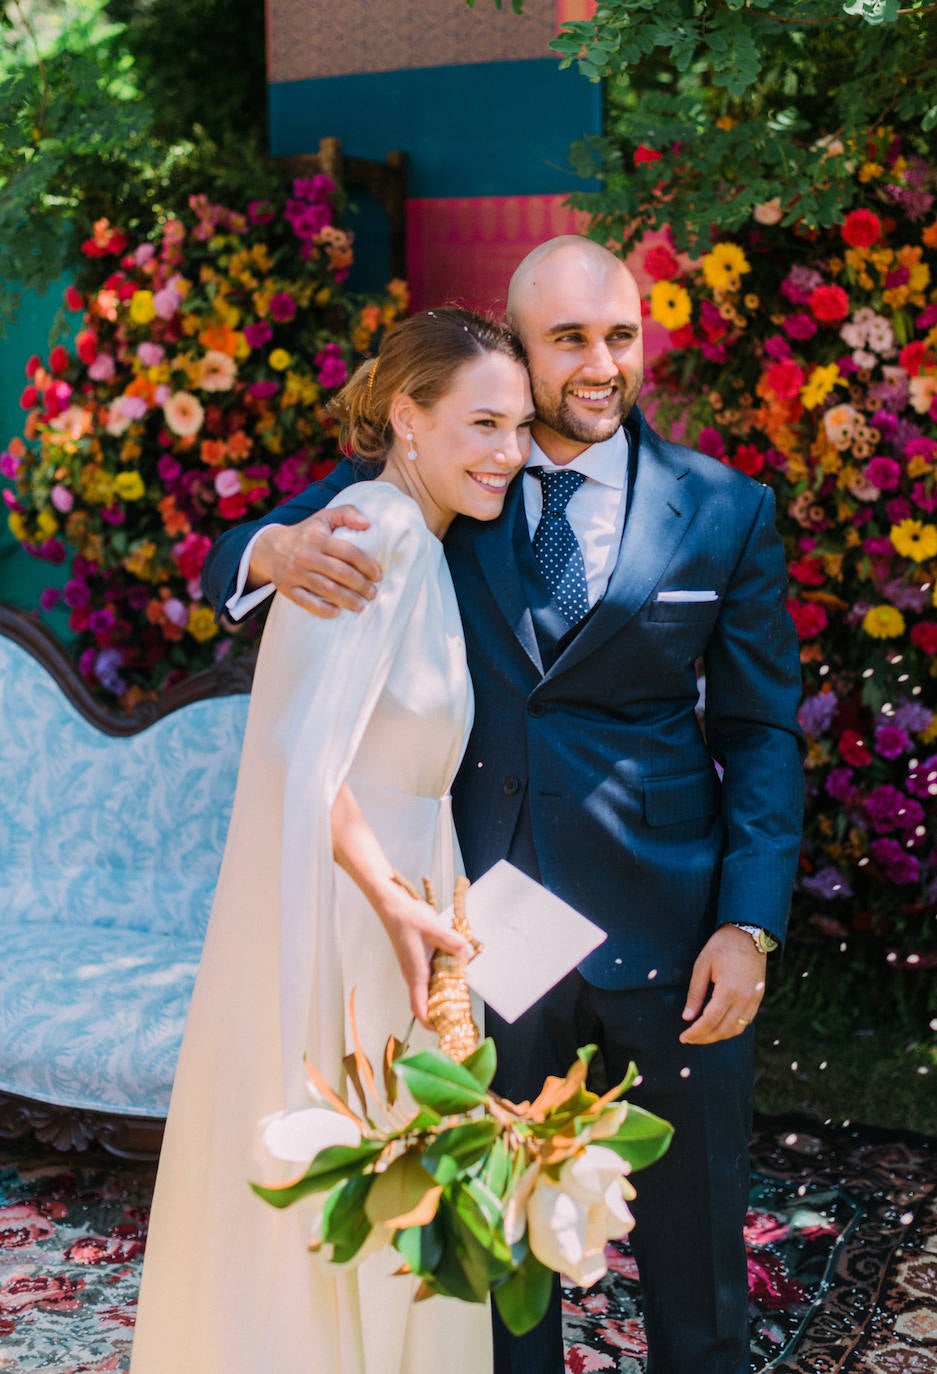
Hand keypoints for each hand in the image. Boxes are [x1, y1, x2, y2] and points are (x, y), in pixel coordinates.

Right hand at [250, 506, 381, 615]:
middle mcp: (306, 555)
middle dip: (361, 585)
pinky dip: (323, 610)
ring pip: (326, 589)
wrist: (269, 548)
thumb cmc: (305, 533)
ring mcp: (295, 573)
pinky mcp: (287, 588)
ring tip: (361, 605)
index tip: (378, 576)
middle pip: (340, 573)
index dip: (367, 565)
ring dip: (347, 600)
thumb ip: (347, 513)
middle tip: (372, 593)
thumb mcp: (323, 517)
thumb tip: (367, 524)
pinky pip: (306, 602)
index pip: (349, 552)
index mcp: (318, 538)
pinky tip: (337, 613)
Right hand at [374, 884, 473, 1028]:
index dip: (430, 1023)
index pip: (420, 1008)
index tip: (445, 1029)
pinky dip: (444, 978)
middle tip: (462, 1014)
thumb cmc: (407, 919)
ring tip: (463, 994)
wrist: (393, 905)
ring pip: (430, 988)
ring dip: (444, 993)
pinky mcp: (418, 959)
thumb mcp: (433, 929)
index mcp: (416, 974)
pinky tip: (457, 968)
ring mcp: (415, 967)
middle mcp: (414, 974)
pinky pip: (431, 975)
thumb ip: (453, 943)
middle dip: (442, 1011)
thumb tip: (469, 954)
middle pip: (427, 1002)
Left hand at [678, 924, 766, 1044]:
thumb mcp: (702, 966)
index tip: (683, 1037)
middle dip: (705, 1038)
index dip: (696, 1032)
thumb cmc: (721, 946)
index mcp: (728, 990)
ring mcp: (754, 999)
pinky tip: (719, 1026)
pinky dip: (732, 1028)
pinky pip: (746, 1021)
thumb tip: (687, 1018)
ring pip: (737, 1029)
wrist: (748, 933)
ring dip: (719, 1036)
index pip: (710, 1021)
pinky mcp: (758, 997)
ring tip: (703, 1035)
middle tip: (690, 1039)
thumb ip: (695, 994)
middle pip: (724, 1029)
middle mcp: (744, 999)